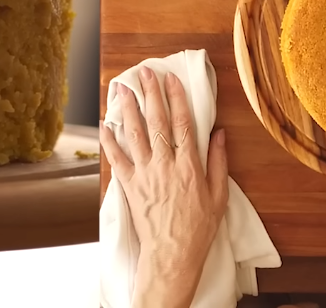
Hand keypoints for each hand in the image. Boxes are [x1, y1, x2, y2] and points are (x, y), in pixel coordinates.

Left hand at [100, 67, 229, 307]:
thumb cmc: (199, 227)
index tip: (171, 79)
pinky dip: (110, 141)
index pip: (183, 123)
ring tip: (121, 88)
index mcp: (189, 165)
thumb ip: (219, 163)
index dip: (177, 98)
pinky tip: (105, 124)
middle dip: (150, 93)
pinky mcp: (129, 185)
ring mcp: (145, 173)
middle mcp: (165, 164)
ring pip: (134, 134)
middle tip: (145, 73)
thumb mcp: (219, 196)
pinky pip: (116, 158)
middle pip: (157, 121)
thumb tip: (219, 134)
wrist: (172, 254)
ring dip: (128, 108)